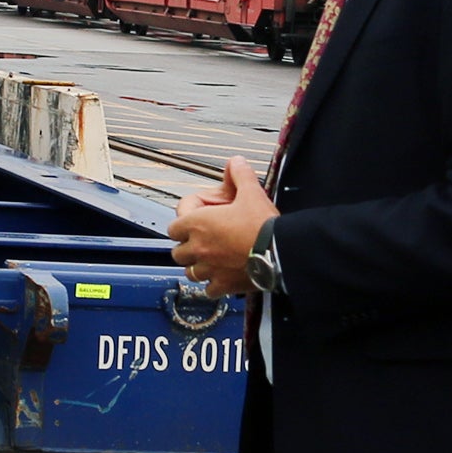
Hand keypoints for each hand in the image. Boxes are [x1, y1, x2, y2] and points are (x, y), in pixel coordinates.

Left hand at [167, 158, 275, 295]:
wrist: (279, 252)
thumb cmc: (263, 225)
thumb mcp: (251, 192)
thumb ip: (240, 174)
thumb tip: (236, 163)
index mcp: (198, 224)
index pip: (173, 226)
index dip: (183, 222)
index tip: (196, 220)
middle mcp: (198, 248)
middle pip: (177, 251)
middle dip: (186, 246)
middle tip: (201, 241)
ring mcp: (209, 269)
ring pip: (189, 271)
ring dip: (196, 266)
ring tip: (209, 260)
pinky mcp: (223, 285)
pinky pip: (208, 289)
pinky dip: (212, 285)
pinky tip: (222, 277)